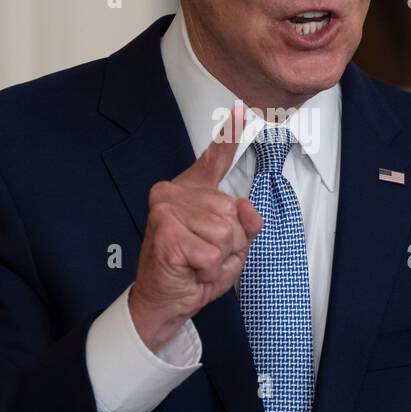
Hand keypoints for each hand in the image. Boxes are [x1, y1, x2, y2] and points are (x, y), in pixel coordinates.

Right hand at [130, 102, 262, 351]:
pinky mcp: (166, 231)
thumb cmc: (193, 270)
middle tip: (205, 253)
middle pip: (233, 212)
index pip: (214, 159)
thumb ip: (244, 223)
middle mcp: (174, 192)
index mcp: (191, 191)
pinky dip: (208, 269)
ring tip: (197, 261)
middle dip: (230, 242)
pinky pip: (212, 252)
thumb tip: (246, 206)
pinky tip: (189, 268)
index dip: (229, 135)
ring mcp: (167, 209)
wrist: (164, 300)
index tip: (241, 111)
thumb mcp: (231, 246)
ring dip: (219, 257)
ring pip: (226, 232)